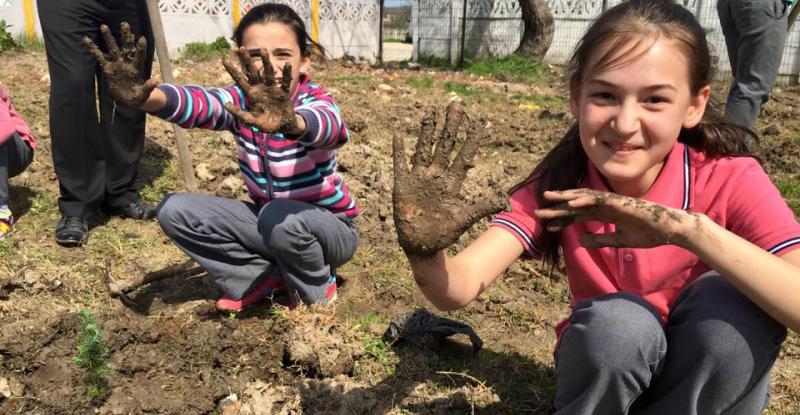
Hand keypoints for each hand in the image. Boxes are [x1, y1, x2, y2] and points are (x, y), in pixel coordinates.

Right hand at [83, 23, 155, 107]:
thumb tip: (156, 80)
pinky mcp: (108, 68)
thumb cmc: (139, 97)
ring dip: (109, 38)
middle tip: (124, 24)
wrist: (130, 100)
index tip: (142, 38)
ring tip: (104, 26)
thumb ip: (149, 87)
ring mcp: (117, 64)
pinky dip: (93, 49)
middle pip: (126, 48)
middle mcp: (127, 63)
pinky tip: (86, 39)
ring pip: (113, 49)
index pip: (139, 57)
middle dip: (126, 37)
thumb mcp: (144, 94)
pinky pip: (99, 57)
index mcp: (137, 69)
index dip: (140, 49)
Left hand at [221, 48, 297, 133]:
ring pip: (268, 73)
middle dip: (247, 61)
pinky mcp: (283, 93)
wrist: (283, 127)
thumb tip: (225, 105)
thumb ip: (240, 114)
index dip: (232, 70)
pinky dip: (286, 74)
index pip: (240, 80)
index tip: (224, 59)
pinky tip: (286, 65)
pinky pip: (285, 82)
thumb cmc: (266, 124)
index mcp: (252, 94)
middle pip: (253, 72)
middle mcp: (261, 89)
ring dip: (266, 62)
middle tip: (241, 48)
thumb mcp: (252, 120)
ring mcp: (272, 89)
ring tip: (263, 50)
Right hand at [393, 102, 504, 256]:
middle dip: (450, 126)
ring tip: (431, 113)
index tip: (480, 122)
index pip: (464, 155)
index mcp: (452, 182)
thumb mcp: (465, 218)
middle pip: (445, 145)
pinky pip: (400, 164)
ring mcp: (419, 178)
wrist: (423, 244)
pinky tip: (398, 134)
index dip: (472, 139)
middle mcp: (436, 175)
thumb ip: (483, 207)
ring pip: (424, 148)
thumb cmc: (444, 232)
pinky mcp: (403, 184)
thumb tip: (506, 203)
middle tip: (456, 106)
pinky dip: (398, 150)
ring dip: (427, 131)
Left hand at [534, 189, 697, 247]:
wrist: (669, 230)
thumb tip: (580, 242)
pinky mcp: (621, 202)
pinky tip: (571, 201)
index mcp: (606, 214)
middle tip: (538, 210)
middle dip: (557, 207)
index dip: (563, 220)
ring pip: (585, 198)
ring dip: (566, 197)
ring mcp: (613, 202)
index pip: (579, 216)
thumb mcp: (619, 241)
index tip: (547, 226)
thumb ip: (600, 241)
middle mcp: (606, 206)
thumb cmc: (648, 234)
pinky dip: (585, 199)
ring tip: (549, 197)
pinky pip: (600, 199)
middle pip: (577, 205)